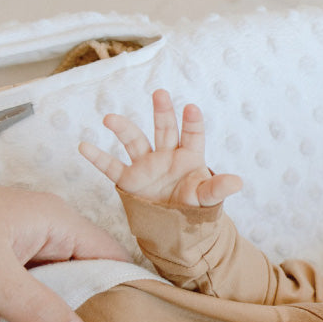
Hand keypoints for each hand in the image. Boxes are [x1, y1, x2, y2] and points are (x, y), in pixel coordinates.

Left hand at [0, 155, 127, 321]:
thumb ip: (37, 309)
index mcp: (55, 221)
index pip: (113, 258)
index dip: (132, 291)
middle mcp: (45, 231)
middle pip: (92, 274)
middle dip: (103, 310)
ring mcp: (22, 247)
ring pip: (63, 286)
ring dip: (70, 317)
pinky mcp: (0, 264)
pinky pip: (36, 292)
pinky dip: (43, 316)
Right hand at [79, 88, 242, 207]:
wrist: (175, 227)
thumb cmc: (194, 208)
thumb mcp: (207, 199)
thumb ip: (218, 189)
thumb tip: (238, 182)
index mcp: (188, 157)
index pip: (192, 136)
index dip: (192, 123)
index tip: (192, 108)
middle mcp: (166, 156)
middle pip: (164, 129)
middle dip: (162, 112)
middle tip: (161, 94)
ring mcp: (146, 166)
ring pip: (134, 141)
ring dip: (123, 129)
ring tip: (110, 119)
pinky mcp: (129, 180)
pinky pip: (111, 167)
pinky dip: (97, 158)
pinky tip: (83, 146)